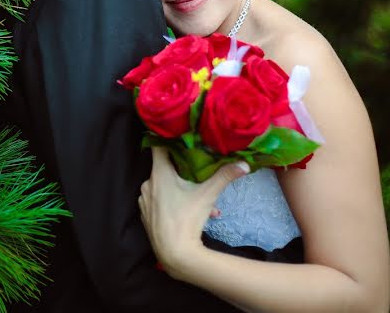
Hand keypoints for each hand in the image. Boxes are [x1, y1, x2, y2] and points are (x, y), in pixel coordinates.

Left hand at [138, 147, 248, 277]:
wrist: (175, 255)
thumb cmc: (188, 220)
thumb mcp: (208, 195)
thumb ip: (225, 176)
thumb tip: (245, 164)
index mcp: (159, 174)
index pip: (158, 145)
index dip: (168, 138)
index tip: (180, 135)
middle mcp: (148, 184)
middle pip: (165, 167)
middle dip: (183, 169)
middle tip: (199, 170)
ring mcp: (145, 201)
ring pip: (165, 188)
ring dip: (183, 190)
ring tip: (203, 200)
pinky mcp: (146, 215)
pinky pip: (161, 202)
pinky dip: (175, 204)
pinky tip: (193, 214)